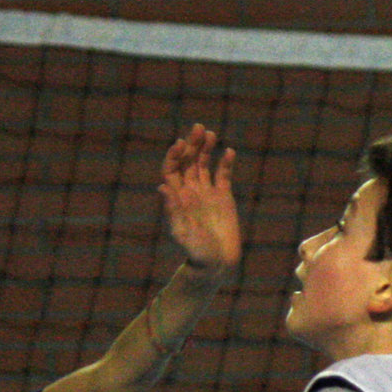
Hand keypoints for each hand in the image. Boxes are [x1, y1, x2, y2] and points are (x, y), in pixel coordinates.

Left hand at [159, 125, 239, 276]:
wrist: (216, 264)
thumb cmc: (196, 252)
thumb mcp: (182, 231)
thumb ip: (172, 210)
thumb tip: (161, 187)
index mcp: (177, 197)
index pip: (172, 169)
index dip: (175, 154)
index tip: (181, 143)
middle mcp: (190, 191)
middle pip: (188, 161)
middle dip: (192, 144)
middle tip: (198, 127)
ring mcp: (207, 193)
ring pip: (204, 164)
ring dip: (206, 148)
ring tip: (210, 133)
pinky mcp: (223, 197)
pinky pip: (223, 175)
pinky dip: (226, 163)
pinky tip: (229, 151)